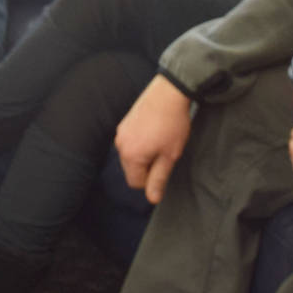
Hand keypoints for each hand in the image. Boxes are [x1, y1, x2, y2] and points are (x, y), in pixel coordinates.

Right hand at [115, 76, 193, 204]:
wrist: (169, 92)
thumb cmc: (172, 124)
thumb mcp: (169, 156)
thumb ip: (158, 179)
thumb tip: (152, 200)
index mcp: (130, 156)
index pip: (136, 183)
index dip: (152, 178)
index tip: (164, 164)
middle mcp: (121, 145)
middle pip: (131, 169)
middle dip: (147, 166)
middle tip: (165, 151)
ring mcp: (121, 132)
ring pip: (132, 155)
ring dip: (144, 153)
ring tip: (160, 139)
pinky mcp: (125, 122)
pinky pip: (131, 141)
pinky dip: (141, 142)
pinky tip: (155, 130)